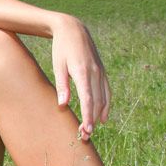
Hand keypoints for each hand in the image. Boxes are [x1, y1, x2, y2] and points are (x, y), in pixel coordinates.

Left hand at [49, 15, 109, 138]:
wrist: (73, 29)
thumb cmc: (61, 48)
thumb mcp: (58, 65)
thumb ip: (62, 86)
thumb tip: (63, 105)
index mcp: (83, 71)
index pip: (88, 99)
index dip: (88, 116)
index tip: (87, 130)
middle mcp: (95, 73)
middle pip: (97, 101)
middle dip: (92, 120)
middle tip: (85, 136)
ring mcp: (101, 72)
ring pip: (104, 98)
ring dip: (99, 115)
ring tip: (92, 130)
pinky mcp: (102, 71)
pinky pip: (107, 91)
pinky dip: (106, 104)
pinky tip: (102, 116)